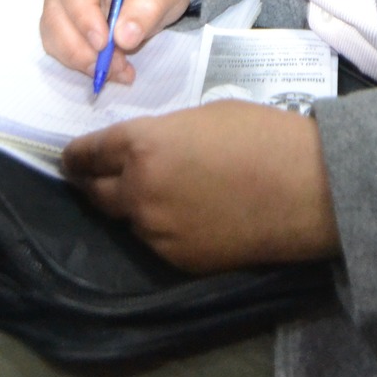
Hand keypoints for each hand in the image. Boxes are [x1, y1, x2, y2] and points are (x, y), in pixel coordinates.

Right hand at [41, 0, 193, 85]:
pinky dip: (81, 63)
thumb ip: (148, 5)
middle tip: (113, 66)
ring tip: (118, 69)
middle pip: (57, 11)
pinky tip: (111, 69)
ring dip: (81, 59)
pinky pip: (60, 46)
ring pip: (53, 33)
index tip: (103, 43)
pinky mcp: (63, 21)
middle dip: (81, 46)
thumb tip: (123, 38)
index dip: (83, 15)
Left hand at [63, 102, 339, 272]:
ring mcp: (158, 231)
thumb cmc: (262, 135)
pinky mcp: (180, 259)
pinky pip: (158, 241)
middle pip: (96, 194)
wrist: (307, 188)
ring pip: (129, 220)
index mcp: (142, 147)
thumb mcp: (203, 116)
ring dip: (133, 206)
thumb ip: (164, 135)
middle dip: (91, 184)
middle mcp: (139, 192)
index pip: (87, 155)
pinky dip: (163, 228)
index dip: (74, 156)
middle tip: (94, 178)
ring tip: (157, 195)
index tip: (69, 159)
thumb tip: (149, 151)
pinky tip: (188, 215)